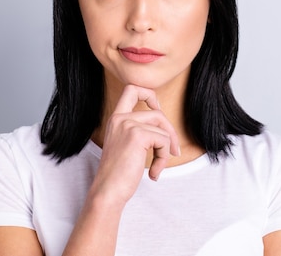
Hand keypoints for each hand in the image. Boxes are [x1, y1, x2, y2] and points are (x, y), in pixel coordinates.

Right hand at [89, 85, 180, 206]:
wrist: (108, 192)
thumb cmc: (119, 174)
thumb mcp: (127, 146)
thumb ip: (139, 132)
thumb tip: (166, 128)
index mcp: (116, 119)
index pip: (132, 89)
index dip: (150, 95)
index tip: (157, 112)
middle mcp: (120, 118)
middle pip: (156, 111)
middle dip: (169, 130)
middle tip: (172, 150)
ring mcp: (128, 125)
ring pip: (162, 129)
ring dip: (166, 150)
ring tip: (158, 166)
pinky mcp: (137, 136)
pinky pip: (163, 141)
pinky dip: (163, 158)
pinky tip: (153, 172)